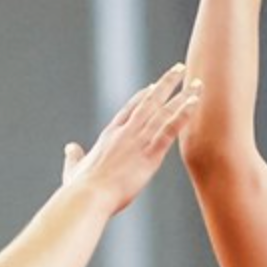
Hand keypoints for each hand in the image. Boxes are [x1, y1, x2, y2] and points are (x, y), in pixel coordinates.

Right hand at [61, 62, 200, 211]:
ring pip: (164, 111)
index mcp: (109, 135)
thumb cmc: (80, 188)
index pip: (129, 110)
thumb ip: (73, 156)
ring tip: (197, 82)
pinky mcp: (150, 154)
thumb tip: (69, 147)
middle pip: (149, 101)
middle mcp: (126, 132)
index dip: (142, 97)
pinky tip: (195, 102)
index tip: (152, 86)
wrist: (88, 196)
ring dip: (182, 95)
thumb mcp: (74, 169)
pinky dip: (183, 114)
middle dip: (165, 84)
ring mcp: (138, 141)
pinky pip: (170, 129)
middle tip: (178, 69)